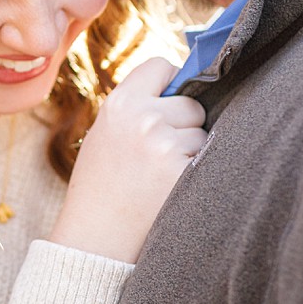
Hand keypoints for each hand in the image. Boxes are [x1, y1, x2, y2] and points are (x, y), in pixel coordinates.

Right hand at [49, 58, 206, 263]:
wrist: (95, 238)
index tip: (168, 101)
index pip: (162, 65)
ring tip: (159, 176)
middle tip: (158, 152)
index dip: (170, 83)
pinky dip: (195, 173)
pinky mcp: (183, 172)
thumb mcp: (104, 134)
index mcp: (120, 103)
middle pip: (191, 103)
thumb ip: (135, 107)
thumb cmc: (100, 186)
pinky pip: (207, 159)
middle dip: (184, 124)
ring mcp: (165, 145)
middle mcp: (143, 118)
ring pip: (202, 133)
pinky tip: (169, 188)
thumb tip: (183, 84)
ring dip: (190, 152)